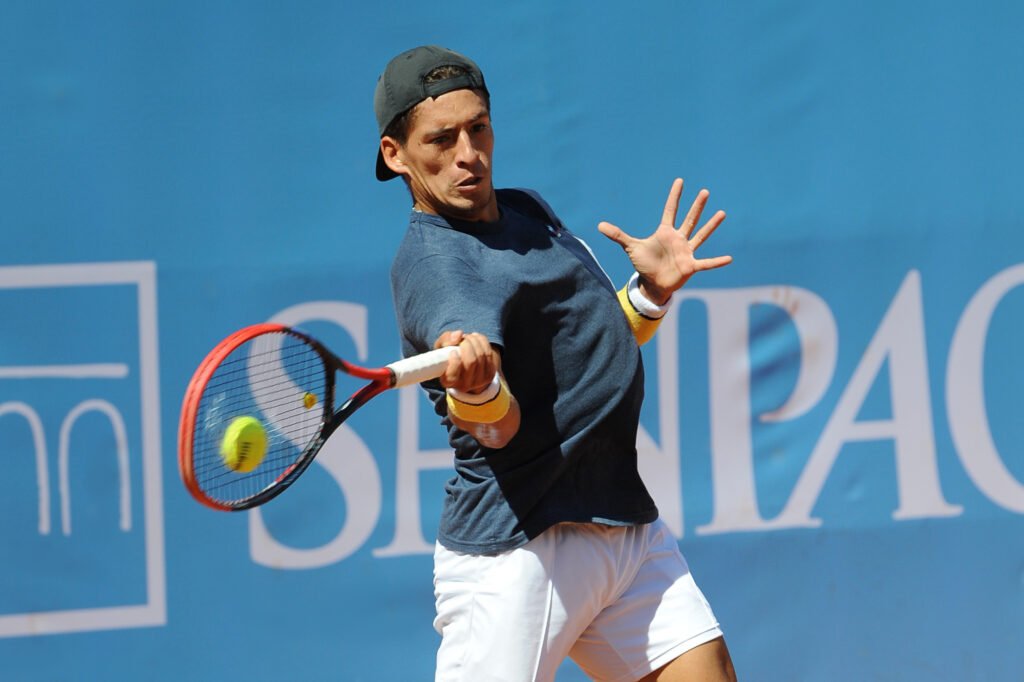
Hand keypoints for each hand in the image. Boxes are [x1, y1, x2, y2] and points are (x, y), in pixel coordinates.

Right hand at [433, 330, 499, 393]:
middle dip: (467, 344)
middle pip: (471, 361)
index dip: (454, 362)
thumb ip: (445, 340)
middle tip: (462, 339)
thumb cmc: (448, 355)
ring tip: (467, 337)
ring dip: (474, 341)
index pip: (453, 376)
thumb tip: (459, 334)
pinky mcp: (490, 375)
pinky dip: (482, 341)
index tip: (453, 351)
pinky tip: (475, 338)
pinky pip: (489, 353)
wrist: (463, 364)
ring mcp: (479, 382)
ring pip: (481, 355)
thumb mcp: (441, 348)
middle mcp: (464, 386)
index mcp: (448, 382)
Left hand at [598, 178, 731, 303]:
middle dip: (696, 206)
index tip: (680, 181)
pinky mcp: (690, 266)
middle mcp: (678, 239)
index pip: (670, 210)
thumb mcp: (631, 248)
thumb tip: (599, 225)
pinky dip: (716, 262)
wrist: (653, 283)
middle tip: (704, 191)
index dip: (674, 196)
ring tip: (722, 213)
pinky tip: (729, 258)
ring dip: (710, 225)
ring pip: (700, 235)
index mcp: (665, 233)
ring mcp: (686, 251)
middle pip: (689, 219)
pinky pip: (706, 263)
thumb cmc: (644, 264)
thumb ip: (618, 235)